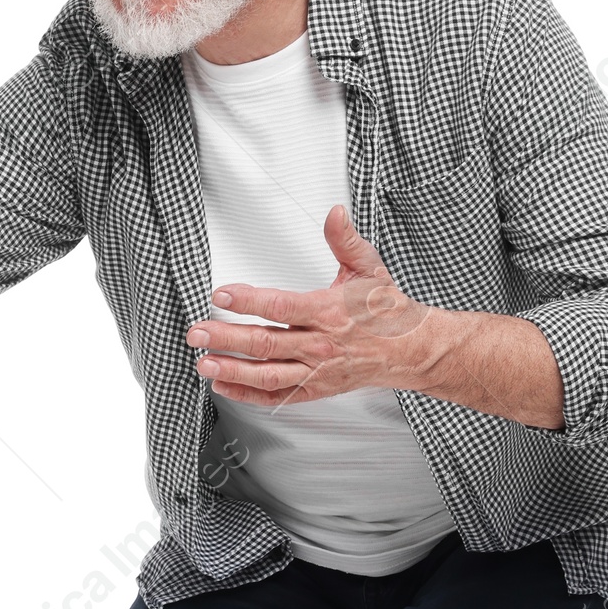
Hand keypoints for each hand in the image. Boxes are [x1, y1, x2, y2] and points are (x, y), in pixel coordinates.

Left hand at [185, 206, 432, 406]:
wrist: (410, 349)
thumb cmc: (386, 310)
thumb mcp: (369, 268)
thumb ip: (345, 241)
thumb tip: (335, 214)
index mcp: (329, 312)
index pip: (281, 307)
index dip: (249, 301)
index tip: (222, 294)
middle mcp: (320, 345)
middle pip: (266, 343)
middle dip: (226, 338)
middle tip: (197, 332)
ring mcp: (316, 371)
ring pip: (267, 374)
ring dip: (232, 370)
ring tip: (204, 363)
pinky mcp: (315, 389)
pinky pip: (277, 395)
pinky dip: (248, 393)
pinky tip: (225, 386)